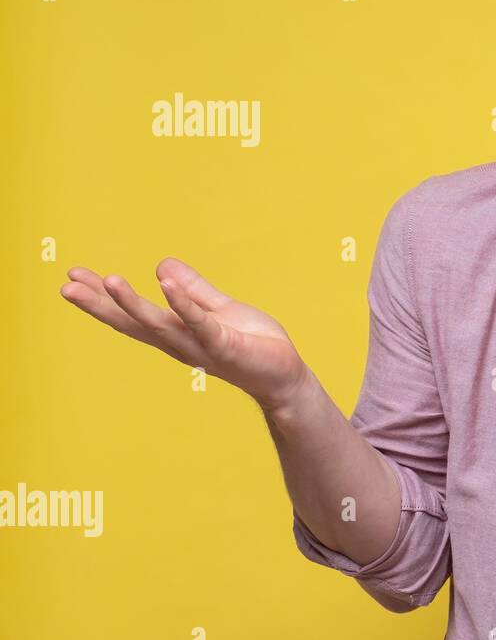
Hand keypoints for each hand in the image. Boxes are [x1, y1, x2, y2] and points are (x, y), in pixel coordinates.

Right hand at [59, 257, 310, 412]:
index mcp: (176, 333)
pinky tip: (163, 283)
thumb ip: (193, 290)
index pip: (131, 315)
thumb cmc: (253, 344)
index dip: (101, 298)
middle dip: (99, 305)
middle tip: (66, 285)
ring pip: (159, 324)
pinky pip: (200, 323)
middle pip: (132, 324)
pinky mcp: (225, 346)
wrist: (285, 375)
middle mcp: (180, 343)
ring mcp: (200, 346)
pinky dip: (182, 303)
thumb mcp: (218, 309)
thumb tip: (162, 264)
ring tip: (107, 280)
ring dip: (132, 303)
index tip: (72, 276)